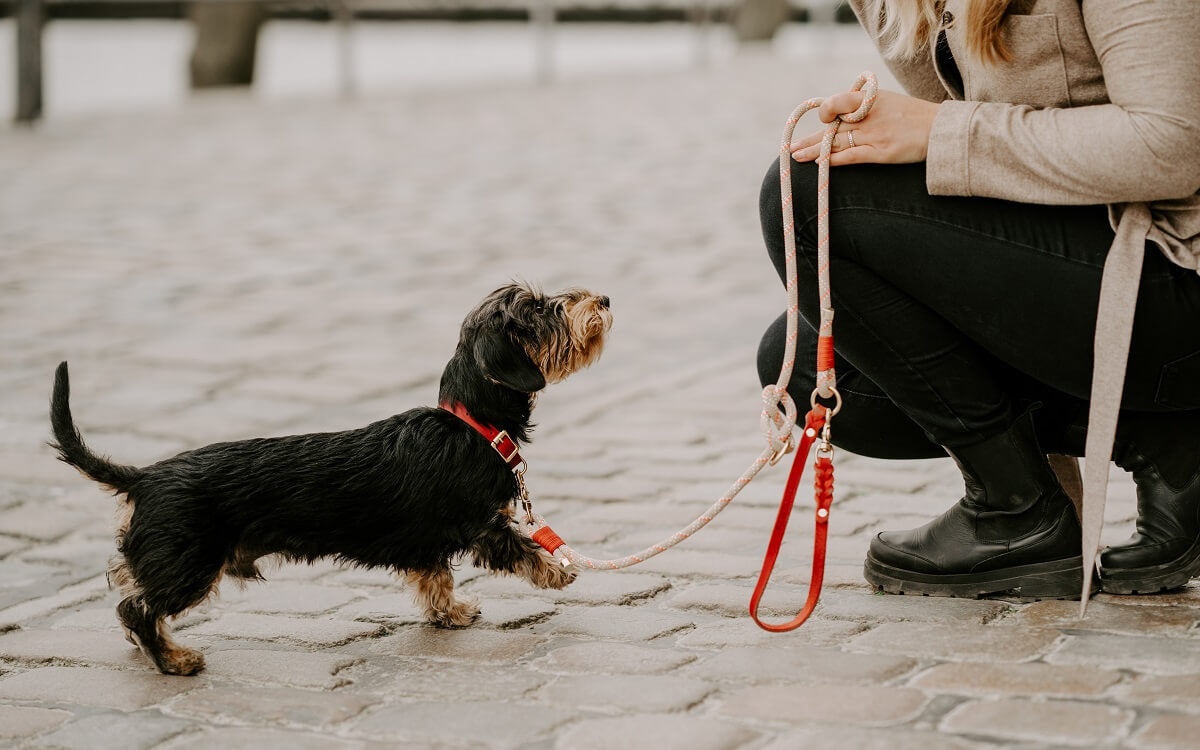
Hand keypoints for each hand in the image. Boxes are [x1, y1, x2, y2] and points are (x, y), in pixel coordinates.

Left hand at [790, 89, 939, 165]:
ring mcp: (874, 134)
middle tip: (791, 147)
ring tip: (796, 157)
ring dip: (814, 151)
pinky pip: (850, 156)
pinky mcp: (881, 152)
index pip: (839, 101)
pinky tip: (819, 164)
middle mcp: (869, 115)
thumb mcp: (888, 101)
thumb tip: (841, 115)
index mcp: (871, 98)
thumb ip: (865, 106)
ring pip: (837, 143)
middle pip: (832, 127)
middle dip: (810, 139)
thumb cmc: (914, 116)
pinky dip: (833, 160)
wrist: (941, 130)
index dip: (826, 110)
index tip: (822, 119)